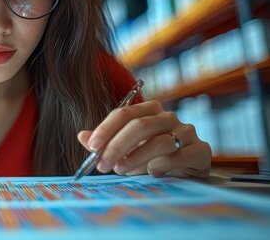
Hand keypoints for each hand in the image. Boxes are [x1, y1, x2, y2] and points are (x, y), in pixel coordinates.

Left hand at [77, 100, 211, 178]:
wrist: (186, 173)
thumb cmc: (152, 157)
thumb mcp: (125, 149)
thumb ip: (106, 142)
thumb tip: (82, 136)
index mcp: (149, 110)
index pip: (124, 113)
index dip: (106, 129)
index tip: (92, 147)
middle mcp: (168, 117)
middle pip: (140, 125)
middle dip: (117, 146)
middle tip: (103, 165)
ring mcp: (187, 132)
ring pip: (159, 141)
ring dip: (135, 157)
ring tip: (121, 170)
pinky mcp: (201, 150)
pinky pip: (181, 154)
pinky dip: (163, 164)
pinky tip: (152, 172)